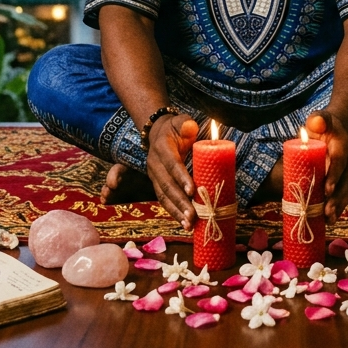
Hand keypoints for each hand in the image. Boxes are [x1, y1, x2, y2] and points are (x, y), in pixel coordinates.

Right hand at [146, 114, 197, 229]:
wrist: (157, 133)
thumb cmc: (175, 128)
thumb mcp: (180, 121)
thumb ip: (185, 124)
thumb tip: (191, 128)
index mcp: (162, 147)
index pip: (172, 164)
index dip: (181, 177)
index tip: (192, 191)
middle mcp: (154, 164)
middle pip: (167, 185)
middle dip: (180, 202)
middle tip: (193, 216)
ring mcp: (154, 176)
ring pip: (163, 196)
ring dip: (176, 212)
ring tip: (189, 225)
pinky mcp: (157, 184)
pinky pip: (164, 200)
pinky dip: (173, 213)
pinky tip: (184, 224)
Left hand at [306, 111, 347, 223]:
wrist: (338, 127)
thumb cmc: (325, 124)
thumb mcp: (321, 118)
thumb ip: (318, 119)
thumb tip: (316, 122)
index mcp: (343, 146)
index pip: (339, 162)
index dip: (334, 175)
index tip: (326, 189)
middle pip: (346, 181)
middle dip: (337, 198)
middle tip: (327, 212)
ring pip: (346, 191)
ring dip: (338, 206)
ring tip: (329, 220)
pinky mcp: (345, 179)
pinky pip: (343, 194)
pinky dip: (337, 207)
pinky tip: (329, 220)